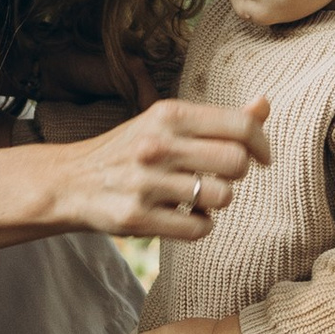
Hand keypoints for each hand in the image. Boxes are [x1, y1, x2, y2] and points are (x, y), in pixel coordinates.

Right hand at [39, 92, 270, 243]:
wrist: (70, 181)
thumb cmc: (129, 150)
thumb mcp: (166, 123)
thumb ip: (217, 119)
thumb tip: (264, 105)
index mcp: (168, 114)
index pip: (240, 125)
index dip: (262, 143)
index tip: (261, 157)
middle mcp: (157, 145)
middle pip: (236, 163)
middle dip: (236, 174)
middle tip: (219, 176)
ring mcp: (146, 183)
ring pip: (221, 198)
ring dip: (216, 201)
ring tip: (196, 197)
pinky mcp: (138, 218)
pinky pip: (199, 229)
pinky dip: (199, 225)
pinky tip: (182, 215)